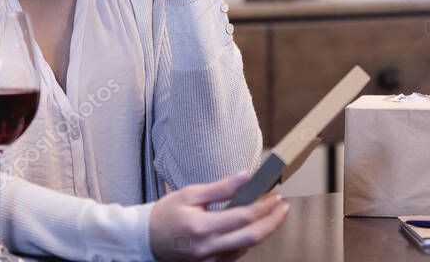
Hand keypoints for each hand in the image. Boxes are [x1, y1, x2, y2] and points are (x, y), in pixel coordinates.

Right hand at [149, 171, 289, 261]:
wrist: (145, 239)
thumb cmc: (165, 214)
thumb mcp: (190, 194)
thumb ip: (220, 188)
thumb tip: (246, 177)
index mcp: (202, 227)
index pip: (243, 217)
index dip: (264, 206)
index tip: (276, 196)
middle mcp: (208, 248)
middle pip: (252, 237)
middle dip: (272, 222)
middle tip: (284, 208)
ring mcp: (209, 260)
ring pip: (246, 248)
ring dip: (263, 231)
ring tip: (273, 215)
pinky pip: (236, 254)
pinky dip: (248, 241)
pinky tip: (253, 228)